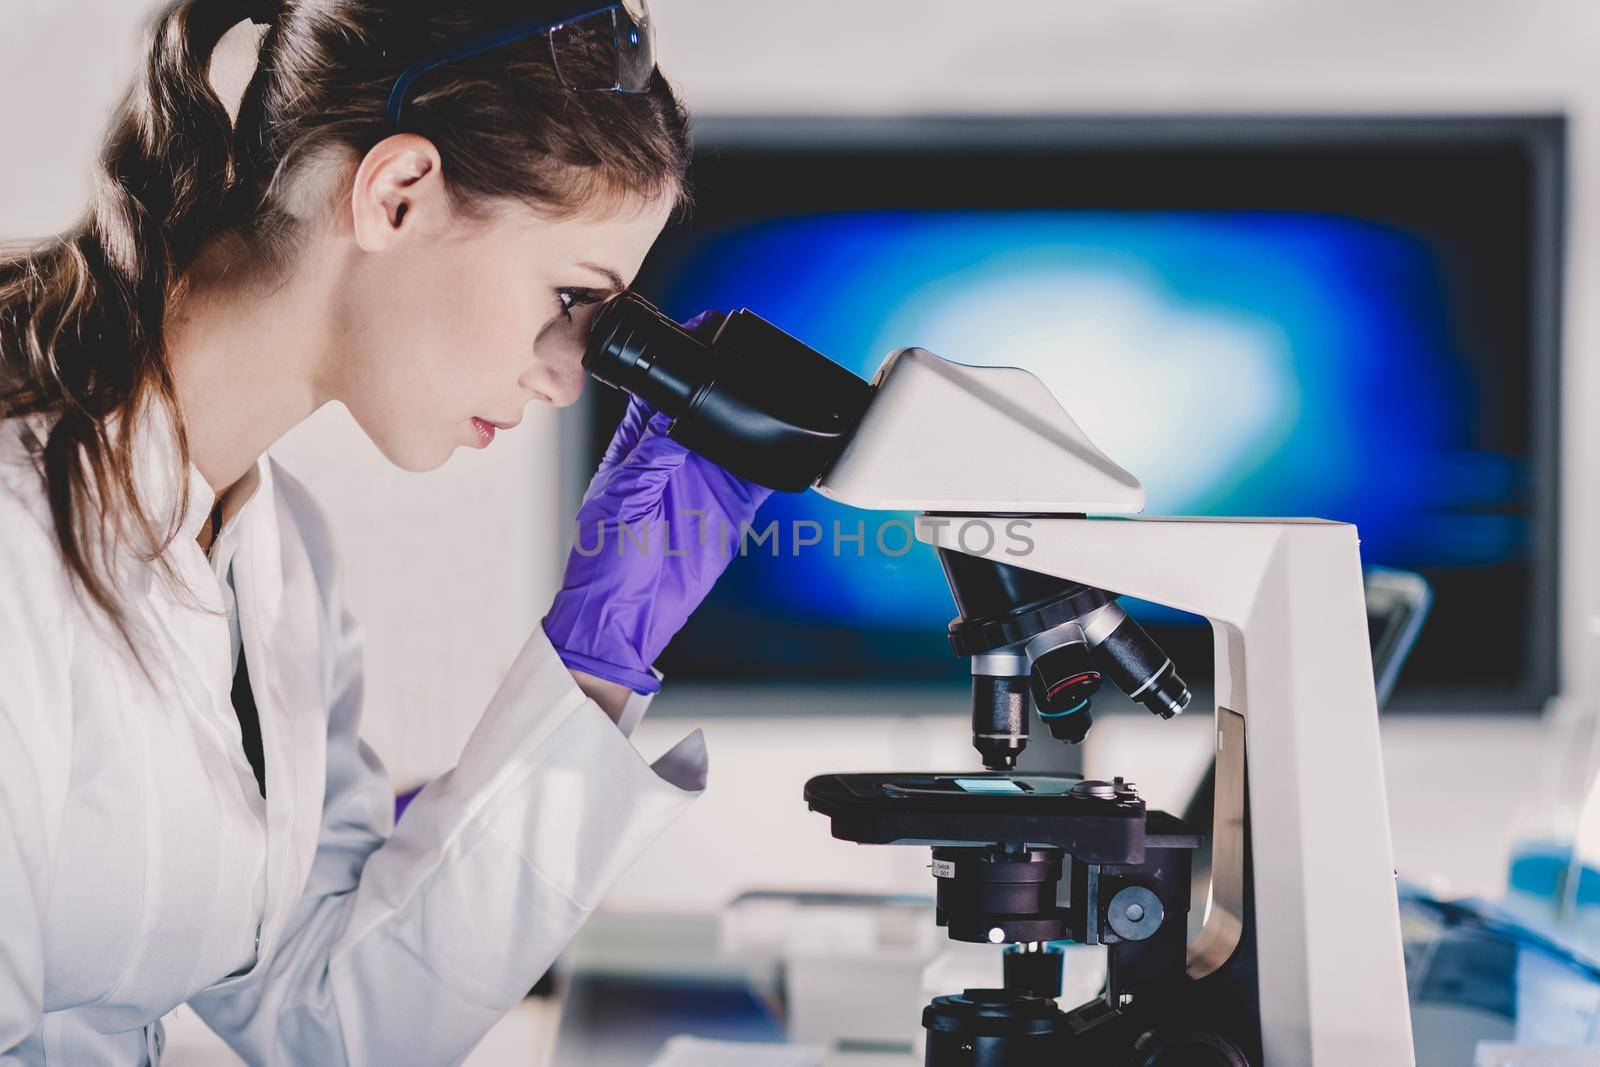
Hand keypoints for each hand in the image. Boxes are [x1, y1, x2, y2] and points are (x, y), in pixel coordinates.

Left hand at [542, 313, 773, 694]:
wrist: (626, 616)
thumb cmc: (602, 563)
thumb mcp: (619, 501)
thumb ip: (649, 458)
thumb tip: (674, 418)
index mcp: (638, 446)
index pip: (662, 388)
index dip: (682, 358)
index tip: (704, 330)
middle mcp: (675, 456)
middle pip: (707, 402)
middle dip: (727, 377)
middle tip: (750, 353)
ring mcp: (706, 479)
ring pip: (738, 432)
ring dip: (755, 415)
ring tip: (775, 391)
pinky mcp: (732, 507)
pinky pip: (762, 474)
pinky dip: (778, 458)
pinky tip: (790, 443)